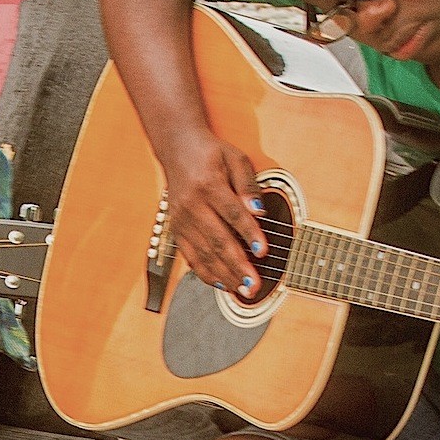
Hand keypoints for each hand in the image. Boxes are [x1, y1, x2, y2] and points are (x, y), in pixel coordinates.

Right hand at [162, 131, 268, 299]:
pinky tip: (223, 284)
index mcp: (208, 185)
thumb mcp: (236, 158)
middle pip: (217, 240)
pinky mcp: (176, 230)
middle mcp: (191, 205)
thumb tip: (258, 210)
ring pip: (203, 253)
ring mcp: (181, 220)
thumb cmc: (211, 154)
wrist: (177, 149)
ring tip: (243, 290)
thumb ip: (247, 184)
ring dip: (224, 274)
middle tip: (253, 284)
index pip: (232, 213)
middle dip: (237, 265)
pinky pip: (191, 257)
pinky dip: (206, 273)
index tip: (263, 251)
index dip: (248, 233)